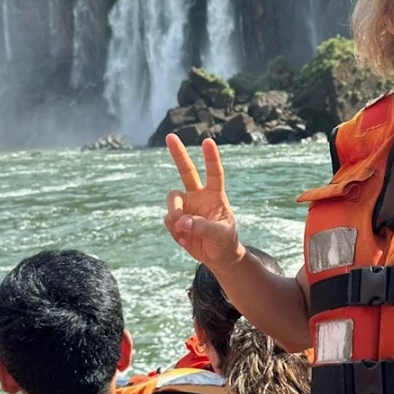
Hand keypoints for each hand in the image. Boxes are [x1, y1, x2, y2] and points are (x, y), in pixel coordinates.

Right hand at [164, 135, 242, 271]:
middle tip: (170, 136)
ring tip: (183, 229)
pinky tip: (185, 240)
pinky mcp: (175, 220)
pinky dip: (174, 232)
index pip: (214, 173)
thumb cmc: (225, 241)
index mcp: (215, 195)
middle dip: (178, 153)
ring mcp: (186, 206)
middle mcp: (198, 196)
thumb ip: (203, 227)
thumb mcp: (221, 235)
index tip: (208, 141)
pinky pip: (168, 220)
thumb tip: (182, 221)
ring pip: (172, 200)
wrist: (216, 257)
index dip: (211, 158)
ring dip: (175, 213)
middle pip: (186, 171)